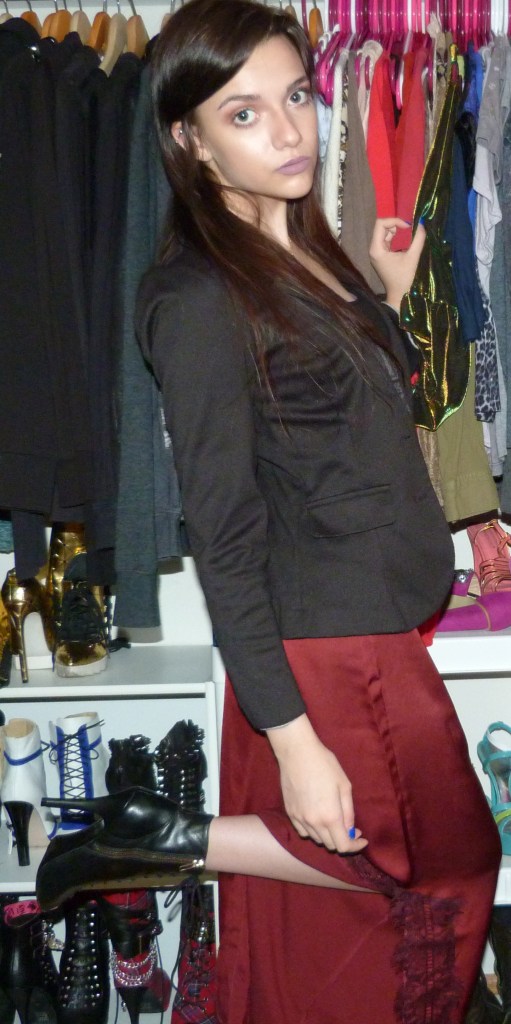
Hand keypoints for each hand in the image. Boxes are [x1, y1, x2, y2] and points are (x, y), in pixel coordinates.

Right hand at [266, 715, 367, 853]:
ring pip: (316, 839)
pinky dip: (313, 831)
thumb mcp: (344, 785)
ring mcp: (300, 819)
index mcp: (330, 816)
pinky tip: (317, 818)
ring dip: (328, 836)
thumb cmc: (325, 764)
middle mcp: (314, 822)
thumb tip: (351, 830)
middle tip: (351, 828)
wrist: (297, 752)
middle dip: (343, 840)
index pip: (343, 846)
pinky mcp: (290, 813)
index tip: (362, 839)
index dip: (355, 846)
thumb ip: (348, 812)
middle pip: (330, 845)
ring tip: (334, 821)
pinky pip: (303, 831)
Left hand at [368, 217, 425, 310]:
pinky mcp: (382, 256)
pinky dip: (397, 238)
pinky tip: (406, 241)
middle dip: (397, 225)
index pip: (380, 223)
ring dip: (397, 231)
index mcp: (376, 249)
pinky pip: (388, 241)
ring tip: (410, 234)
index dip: (395, 221)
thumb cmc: (404, 279)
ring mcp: (377, 253)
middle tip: (411, 229)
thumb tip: (422, 223)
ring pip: (385, 233)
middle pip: (382, 227)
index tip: (408, 227)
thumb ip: (418, 239)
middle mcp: (374, 249)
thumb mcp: (413, 257)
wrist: (400, 296)